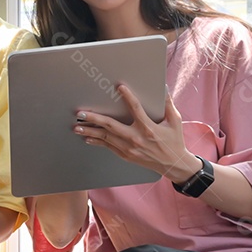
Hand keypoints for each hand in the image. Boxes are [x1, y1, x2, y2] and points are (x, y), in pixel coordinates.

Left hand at [74, 85, 200, 181]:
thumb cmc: (174, 141)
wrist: (172, 164)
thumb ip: (167, 104)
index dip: (128, 97)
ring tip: (77, 126)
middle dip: (94, 118)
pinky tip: (87, 137)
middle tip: (81, 113)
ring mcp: (129, 148)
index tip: (120, 87)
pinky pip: (107, 146)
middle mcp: (136, 137)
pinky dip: (96, 141)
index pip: (136, 108)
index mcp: (148, 127)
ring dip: (89, 131)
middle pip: (111, 125)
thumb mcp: (175, 121)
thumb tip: (163, 88)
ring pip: (105, 137)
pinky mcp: (125, 155)